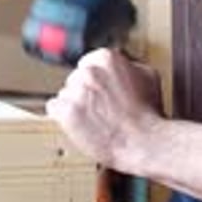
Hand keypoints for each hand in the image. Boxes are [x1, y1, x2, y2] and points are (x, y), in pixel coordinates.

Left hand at [46, 48, 162, 172]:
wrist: (143, 143)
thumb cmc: (148, 114)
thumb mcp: (148, 76)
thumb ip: (129, 65)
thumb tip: (120, 64)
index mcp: (107, 59)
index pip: (87, 63)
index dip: (95, 80)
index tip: (99, 90)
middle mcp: (89, 72)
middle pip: (75, 79)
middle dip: (84, 93)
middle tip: (99, 107)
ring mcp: (76, 91)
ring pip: (65, 94)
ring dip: (74, 105)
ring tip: (93, 119)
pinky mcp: (66, 112)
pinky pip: (53, 109)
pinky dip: (62, 118)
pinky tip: (78, 124)